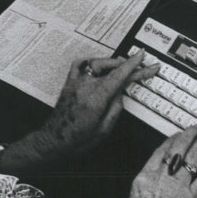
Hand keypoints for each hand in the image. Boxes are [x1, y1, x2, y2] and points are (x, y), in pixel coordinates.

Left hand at [36, 53, 158, 158]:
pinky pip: (79, 64)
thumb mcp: (105, 129)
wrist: (54, 141)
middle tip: (140, 66)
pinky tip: (98, 64)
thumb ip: (116, 108)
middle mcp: (85, 86)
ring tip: (122, 67)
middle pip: (111, 67)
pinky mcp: (69, 83)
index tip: (142, 56)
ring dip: (112, 63)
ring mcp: (75, 83)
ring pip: (97, 62)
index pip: (119, 75)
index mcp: (96, 98)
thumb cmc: (77, 139)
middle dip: (128, 65)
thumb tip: (120, 93)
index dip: (133, 64)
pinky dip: (91, 61)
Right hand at [127, 126, 196, 197]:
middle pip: (177, 149)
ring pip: (192, 157)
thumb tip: (162, 171)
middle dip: (189, 135)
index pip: (159, 151)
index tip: (179, 134)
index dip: (172, 139)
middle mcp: (159, 181)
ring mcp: (177, 189)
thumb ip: (148, 184)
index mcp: (142, 180)